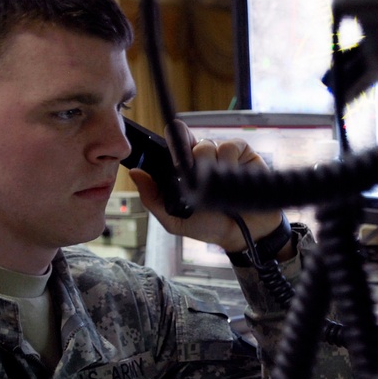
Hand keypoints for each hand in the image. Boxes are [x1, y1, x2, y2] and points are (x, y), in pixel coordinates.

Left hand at [128, 120, 285, 252]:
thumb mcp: (173, 219)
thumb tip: (135, 173)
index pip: (173, 146)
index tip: (174, 162)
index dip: (171, 147)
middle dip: (190, 163)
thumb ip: (152, 198)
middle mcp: (202, 158)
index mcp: (184, 169)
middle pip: (189, 143)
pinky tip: (231, 179)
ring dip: (210, 166)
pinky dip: (229, 161)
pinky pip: (230, 146)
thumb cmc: (208, 226)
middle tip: (196, 182)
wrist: (242, 235)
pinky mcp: (242, 154)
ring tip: (217, 188)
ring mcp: (221, 154)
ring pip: (207, 145)